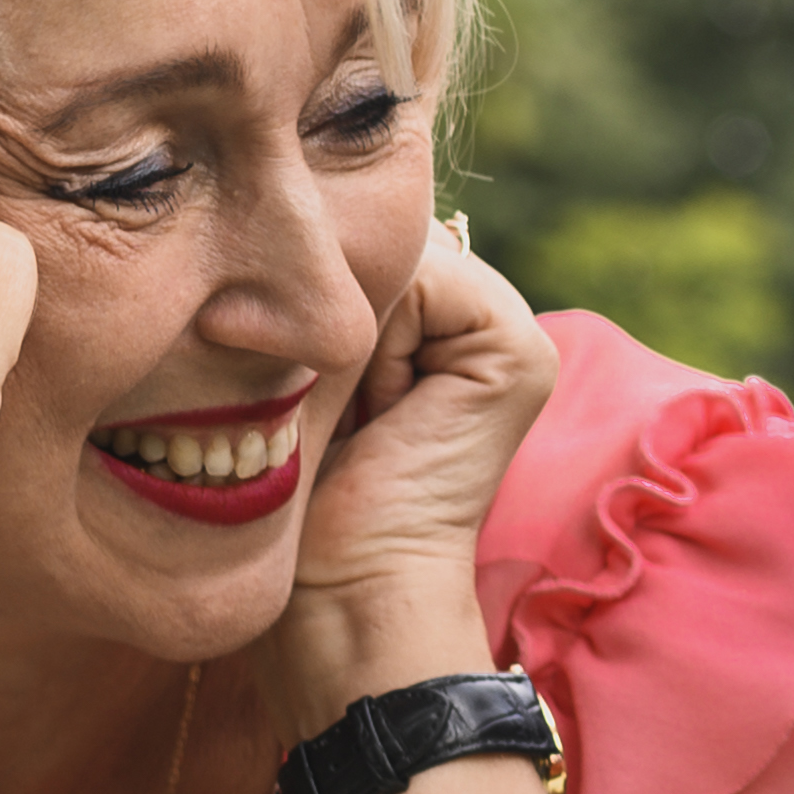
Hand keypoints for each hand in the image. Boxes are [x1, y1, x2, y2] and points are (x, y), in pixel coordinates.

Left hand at [271, 212, 559, 729]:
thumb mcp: (287, 379)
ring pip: (395, 259)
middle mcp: (471, 321)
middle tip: (312, 408)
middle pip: (373, 247)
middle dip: (323, 307)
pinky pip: (426, 281)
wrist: (341, 596)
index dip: (297, 293)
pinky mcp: (519, 352)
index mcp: (419, 330)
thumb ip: (305, 296)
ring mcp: (507, 333)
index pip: (347, 251)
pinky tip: (380, 411)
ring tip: (347, 415)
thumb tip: (273, 198)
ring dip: (348, 327)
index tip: (277, 382)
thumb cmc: (289, 504)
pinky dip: (381, 335)